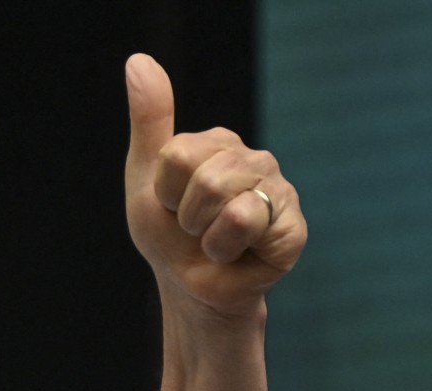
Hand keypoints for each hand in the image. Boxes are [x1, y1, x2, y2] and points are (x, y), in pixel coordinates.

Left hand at [125, 54, 306, 317]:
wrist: (190, 288)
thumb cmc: (168, 237)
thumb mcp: (146, 177)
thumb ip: (150, 120)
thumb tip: (138, 61)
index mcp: (218, 143)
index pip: (177, 155)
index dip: (163, 192)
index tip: (170, 206)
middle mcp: (255, 159)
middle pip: (204, 179)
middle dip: (185, 218)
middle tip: (193, 230)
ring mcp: (279, 191)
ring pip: (227, 203)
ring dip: (205, 238)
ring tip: (215, 242)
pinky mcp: (293, 228)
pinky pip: (251, 227)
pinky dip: (229, 252)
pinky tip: (240, 254)